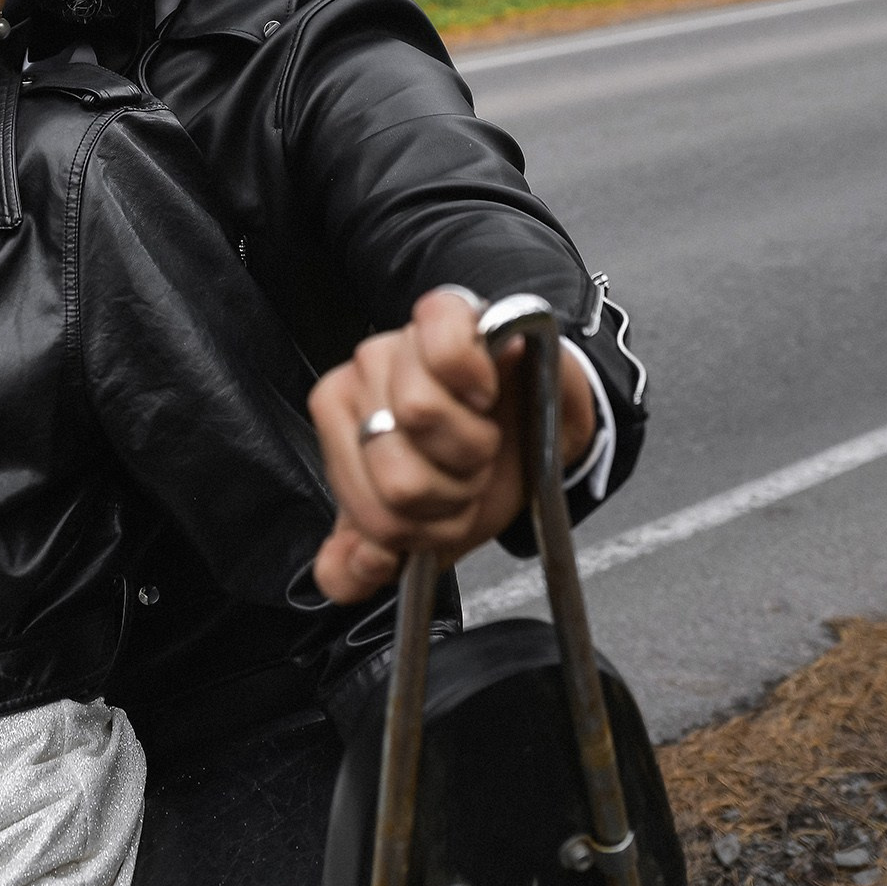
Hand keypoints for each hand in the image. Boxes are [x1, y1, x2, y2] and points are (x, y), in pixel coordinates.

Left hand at [308, 289, 599, 603]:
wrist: (545, 427)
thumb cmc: (484, 466)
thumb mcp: (426, 526)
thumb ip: (369, 558)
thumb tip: (341, 574)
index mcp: (342, 426)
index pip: (366, 511)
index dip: (424, 526)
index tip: (447, 507)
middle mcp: (363, 378)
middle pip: (396, 472)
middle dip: (451, 490)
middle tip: (468, 470)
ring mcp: (402, 342)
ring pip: (418, 414)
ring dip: (471, 444)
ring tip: (482, 434)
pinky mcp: (448, 311)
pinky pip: (444, 349)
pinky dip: (475, 379)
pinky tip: (484, 389)